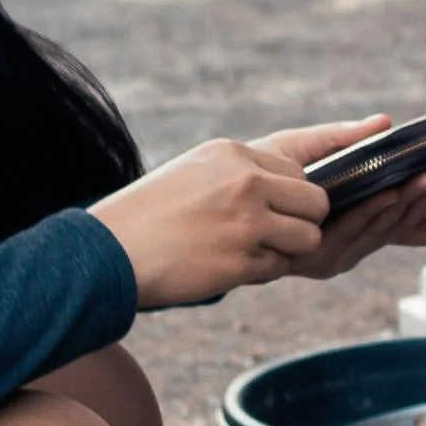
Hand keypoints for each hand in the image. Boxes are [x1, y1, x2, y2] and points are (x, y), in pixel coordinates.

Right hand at [91, 134, 331, 308]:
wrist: (110, 251)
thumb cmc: (151, 214)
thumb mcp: (195, 172)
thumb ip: (242, 173)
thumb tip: (291, 188)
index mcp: (233, 154)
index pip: (298, 169)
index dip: (294, 193)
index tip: (281, 205)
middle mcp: (246, 182)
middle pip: (315, 201)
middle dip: (302, 221)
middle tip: (272, 233)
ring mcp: (246, 223)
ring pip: (309, 237)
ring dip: (287, 249)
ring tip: (252, 250)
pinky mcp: (242, 261)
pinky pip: (279, 267)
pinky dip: (261, 271)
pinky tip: (228, 265)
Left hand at [270, 113, 425, 280]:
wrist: (216, 207)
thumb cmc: (262, 178)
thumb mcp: (305, 149)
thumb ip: (346, 138)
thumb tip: (386, 121)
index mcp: (369, 223)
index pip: (425, 225)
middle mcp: (362, 243)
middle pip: (415, 224)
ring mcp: (345, 253)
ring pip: (390, 226)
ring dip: (413, 198)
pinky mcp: (323, 258)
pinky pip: (358, 230)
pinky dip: (378, 210)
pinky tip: (393, 189)